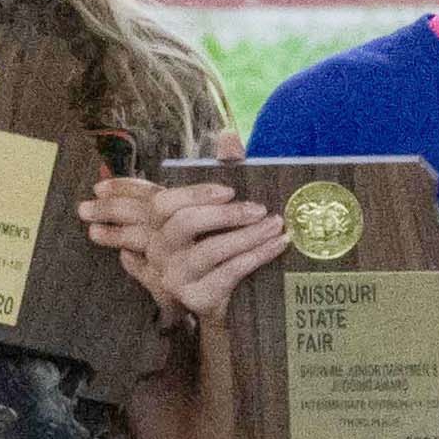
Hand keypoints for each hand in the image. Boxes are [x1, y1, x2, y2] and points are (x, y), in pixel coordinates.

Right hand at [88, 171, 283, 321]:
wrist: (225, 303)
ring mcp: (175, 277)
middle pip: (184, 224)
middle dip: (226, 215)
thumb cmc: (222, 249)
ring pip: (211, 251)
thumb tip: (228, 135)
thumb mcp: (219, 212)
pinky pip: (229, 273)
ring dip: (249, 236)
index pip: (164, 203)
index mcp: (159, 225)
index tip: (229, 190)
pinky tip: (278, 245)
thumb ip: (224, 171)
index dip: (195, 193)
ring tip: (278, 224)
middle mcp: (160, 250)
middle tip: (261, 209)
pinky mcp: (196, 298)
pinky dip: (258, 256)